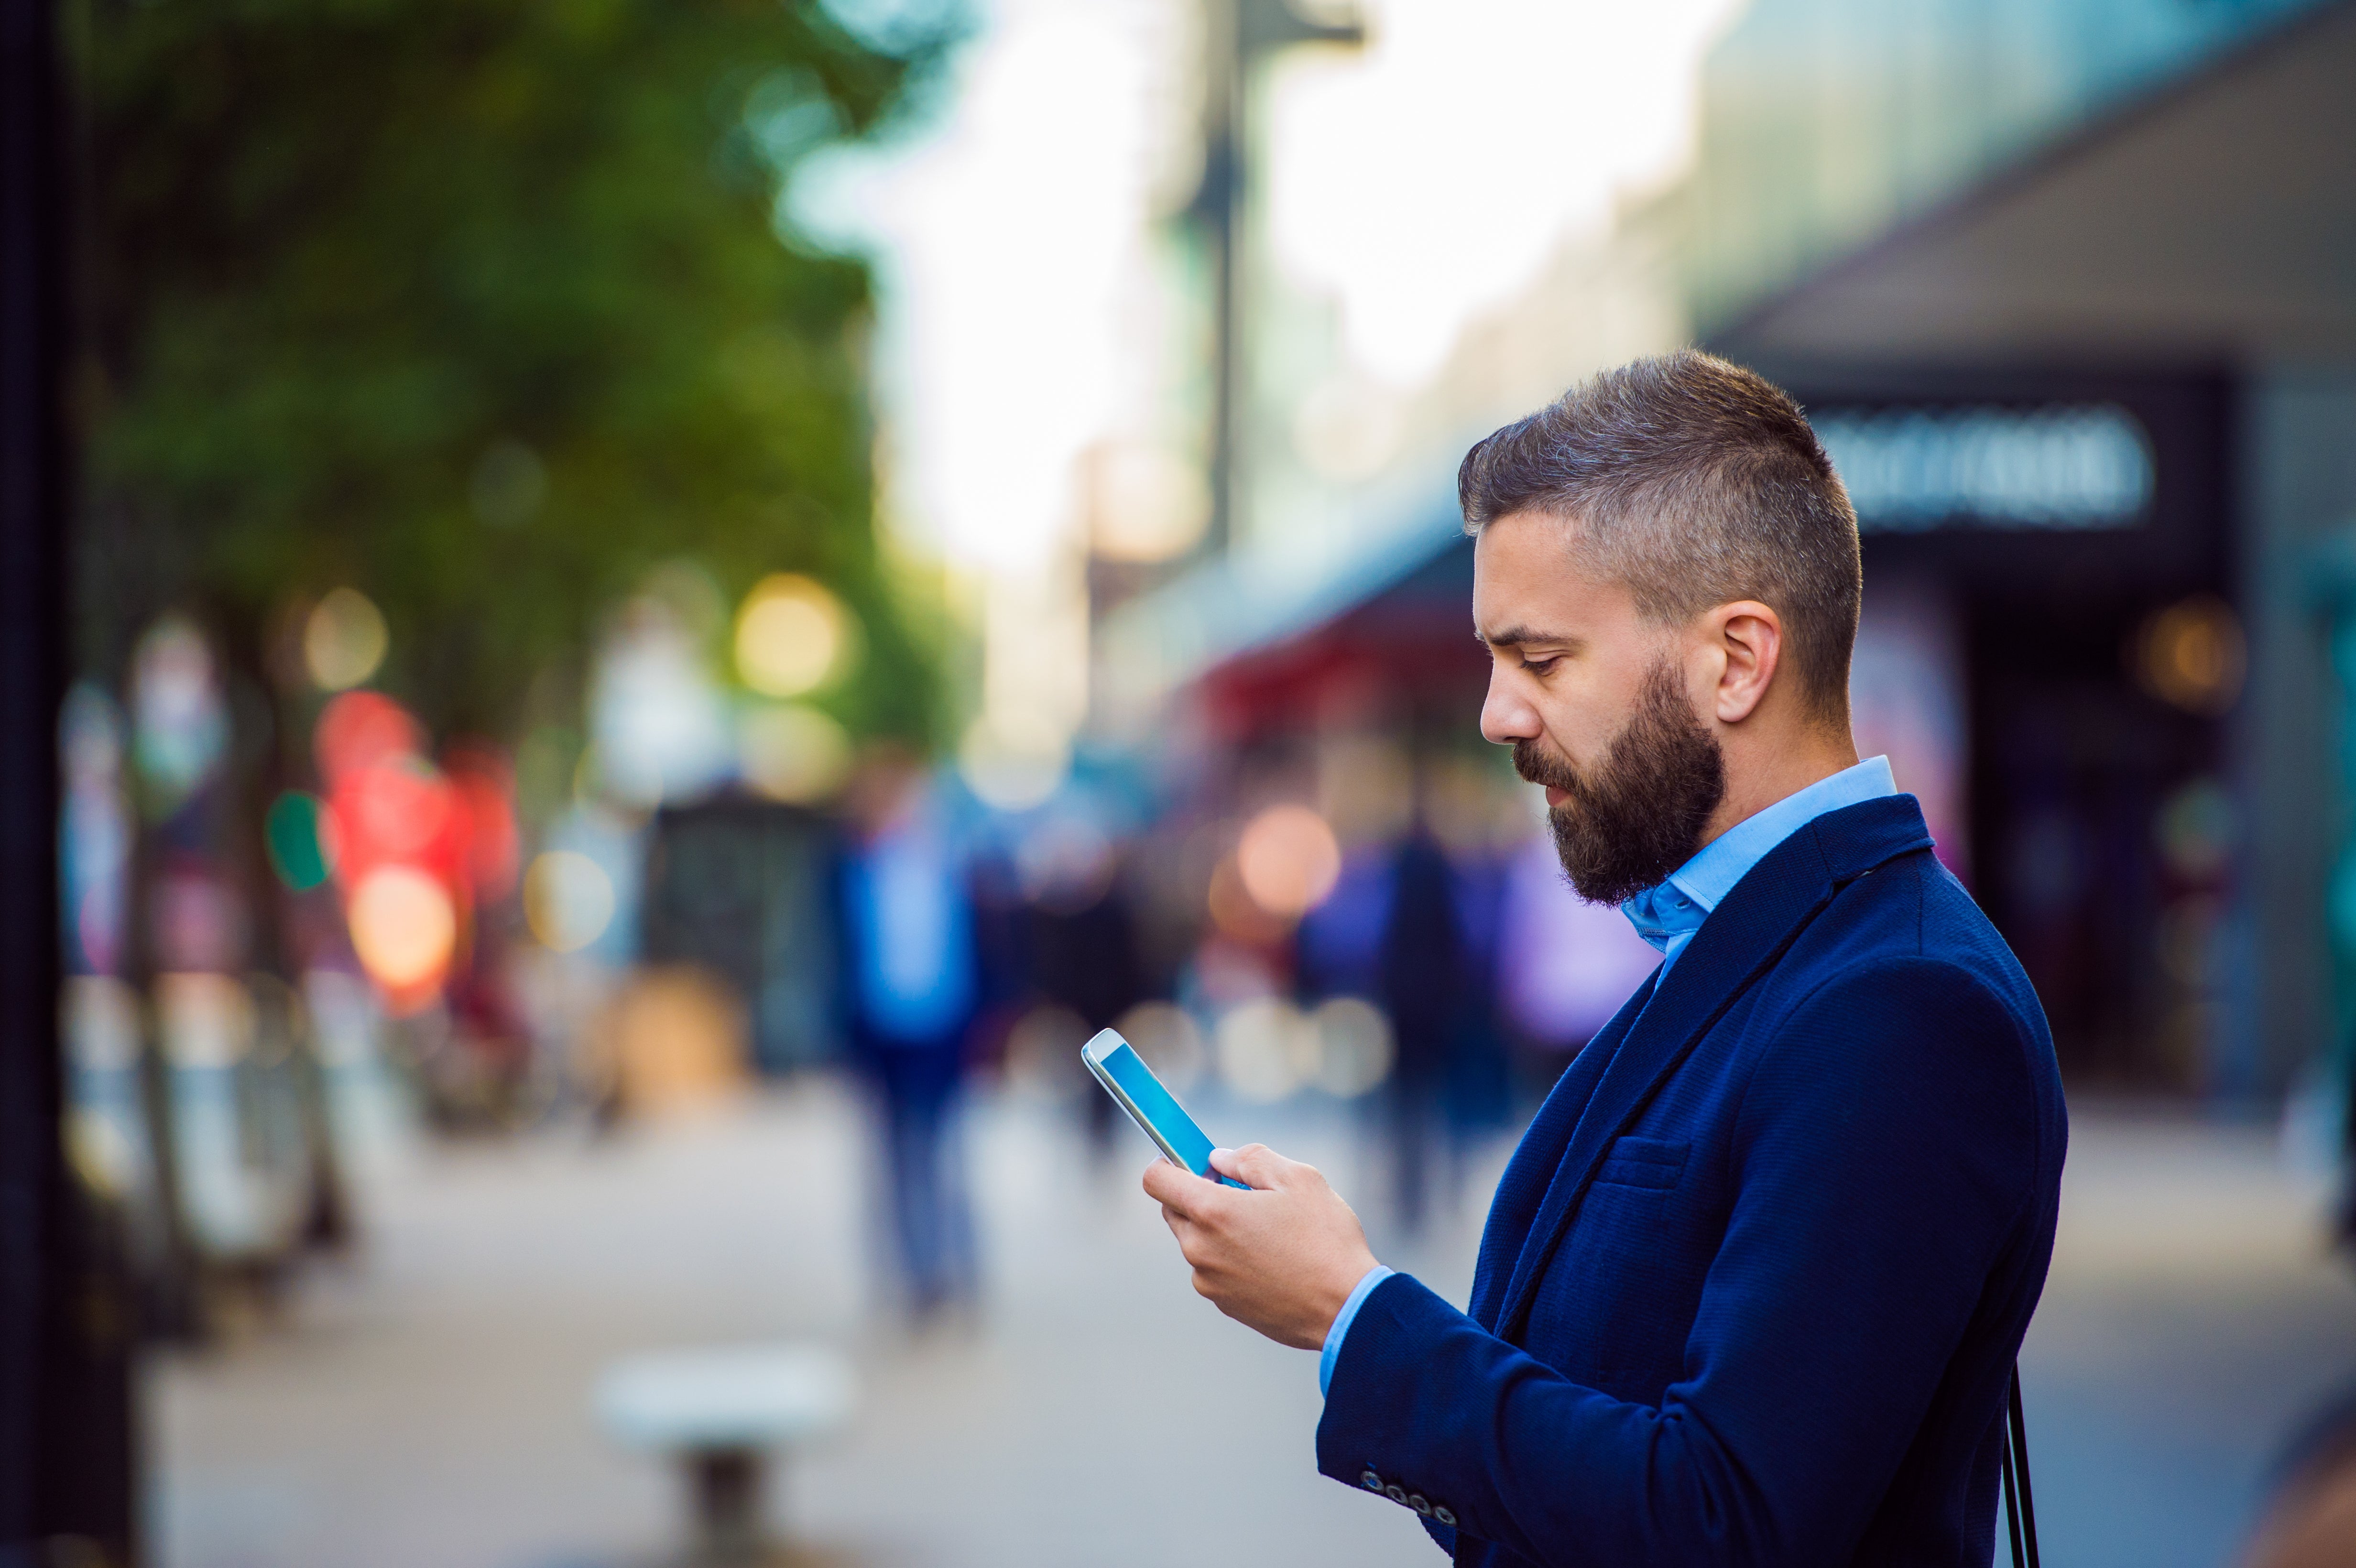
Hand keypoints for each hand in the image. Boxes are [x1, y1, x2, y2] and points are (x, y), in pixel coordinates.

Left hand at [1142, 1144, 1380, 1349]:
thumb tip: (1219, 1159)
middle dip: (1199, 1196)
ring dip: (1218, 1230)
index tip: (1194, 1163)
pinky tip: (1272, 1260)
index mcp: (1211, 1212)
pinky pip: (1214, 1270)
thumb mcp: (1298, 1178)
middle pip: (1175, 1210)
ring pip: (1197, 1241)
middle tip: (1244, 1194)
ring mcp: (1208, 1281)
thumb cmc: (1325, 1239)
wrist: (1347, 1308)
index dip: (1169, 1163)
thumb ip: (1250, 1159)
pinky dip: (1231, 1259)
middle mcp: (1199, 1248)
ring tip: (1268, 1232)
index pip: (1156, 1180)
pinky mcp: (1223, 1304)